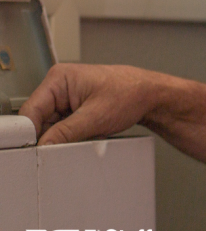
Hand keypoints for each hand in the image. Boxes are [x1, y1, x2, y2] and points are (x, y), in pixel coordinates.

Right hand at [19, 64, 157, 144]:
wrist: (150, 95)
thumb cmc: (130, 94)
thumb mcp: (95, 117)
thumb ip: (65, 133)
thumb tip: (43, 146)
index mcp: (59, 79)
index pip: (30, 111)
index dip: (31, 134)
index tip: (37, 151)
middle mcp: (59, 86)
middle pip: (38, 121)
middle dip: (50, 137)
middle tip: (67, 146)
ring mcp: (66, 97)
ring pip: (50, 127)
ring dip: (63, 138)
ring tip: (85, 135)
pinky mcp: (74, 108)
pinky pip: (62, 127)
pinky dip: (71, 136)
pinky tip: (87, 134)